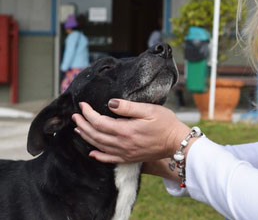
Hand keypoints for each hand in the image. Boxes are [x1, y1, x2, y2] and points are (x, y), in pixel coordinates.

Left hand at [72, 99, 190, 162]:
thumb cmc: (165, 123)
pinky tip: (92, 153)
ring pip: (99, 146)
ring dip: (87, 137)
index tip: (82, 105)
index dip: (88, 113)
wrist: (177, 142)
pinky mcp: (130, 158)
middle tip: (75, 116)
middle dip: (83, 124)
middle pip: (95, 135)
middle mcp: (122, 144)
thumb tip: (110, 103)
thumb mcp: (149, 109)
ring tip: (78, 129)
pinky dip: (98, 156)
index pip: (99, 122)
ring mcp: (125, 153)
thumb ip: (128, 107)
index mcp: (125, 130)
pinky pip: (109, 159)